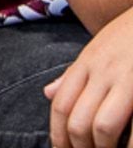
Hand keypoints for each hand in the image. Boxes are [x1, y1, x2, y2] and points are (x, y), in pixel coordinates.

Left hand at [46, 9, 132, 147]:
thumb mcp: (98, 49)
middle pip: (77, 120)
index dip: (58, 135)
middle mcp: (101, 72)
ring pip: (102, 126)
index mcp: (86, 64)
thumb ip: (75, 73)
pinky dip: (129, 143)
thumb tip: (48, 94)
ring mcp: (126, 79)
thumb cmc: (131, 35)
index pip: (60, 106)